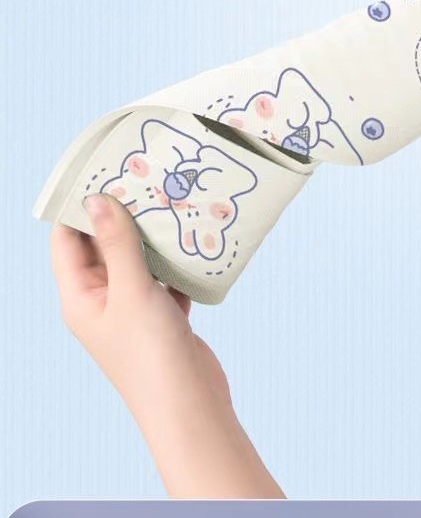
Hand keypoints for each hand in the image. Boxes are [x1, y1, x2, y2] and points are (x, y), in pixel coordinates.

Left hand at [51, 193, 283, 498]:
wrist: (190, 404)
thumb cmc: (151, 354)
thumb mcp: (132, 291)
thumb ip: (117, 245)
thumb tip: (96, 201)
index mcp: (81, 297)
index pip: (69, 242)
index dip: (80, 209)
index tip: (102, 174)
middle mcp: (103, 301)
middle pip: (105, 247)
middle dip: (123, 216)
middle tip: (145, 181)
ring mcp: (134, 309)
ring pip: (139, 260)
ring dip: (152, 236)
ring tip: (171, 202)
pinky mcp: (163, 316)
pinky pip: (166, 277)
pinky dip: (177, 260)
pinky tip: (194, 240)